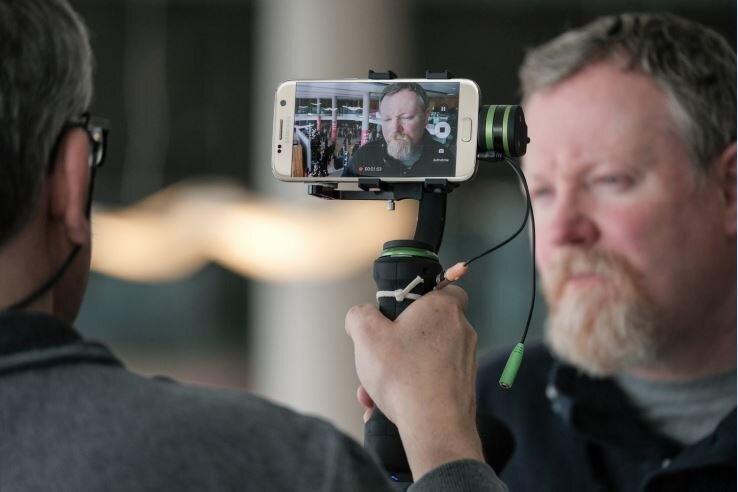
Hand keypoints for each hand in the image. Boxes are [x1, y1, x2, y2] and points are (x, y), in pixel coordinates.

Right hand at [345, 286, 482, 478]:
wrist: (434, 426)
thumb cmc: (404, 376)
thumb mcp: (366, 336)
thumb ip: (359, 316)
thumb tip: (361, 317)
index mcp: (442, 308)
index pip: (442, 287)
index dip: (418, 297)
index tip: (398, 313)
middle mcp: (461, 330)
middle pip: (424, 326)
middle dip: (394, 344)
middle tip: (376, 359)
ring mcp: (465, 359)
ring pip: (424, 356)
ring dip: (397, 370)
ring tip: (375, 391)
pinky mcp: (464, 385)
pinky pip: (431, 378)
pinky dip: (411, 387)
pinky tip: (389, 405)